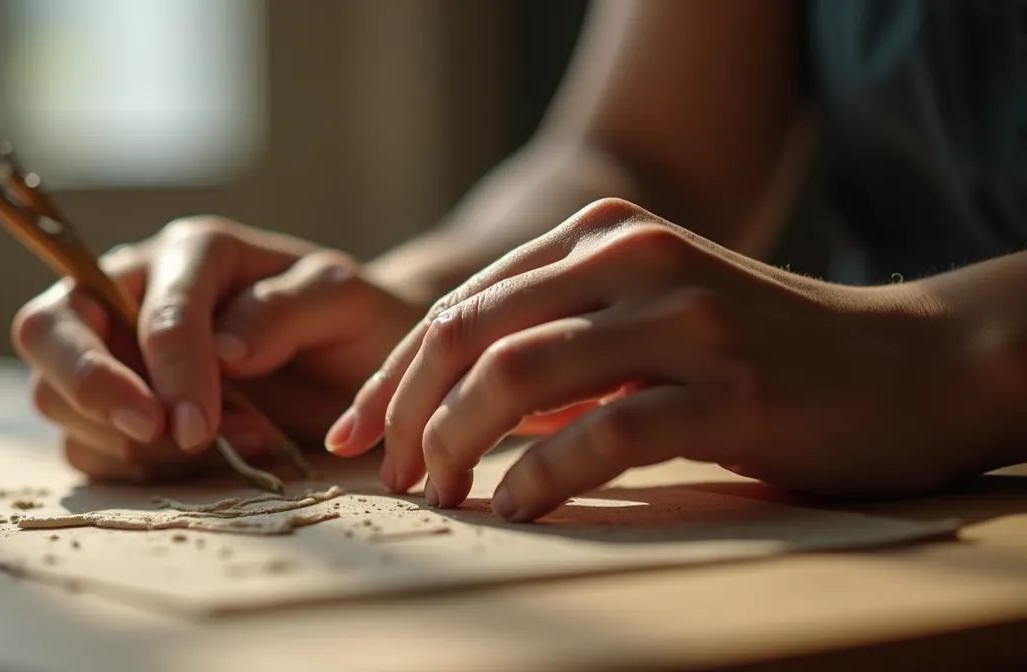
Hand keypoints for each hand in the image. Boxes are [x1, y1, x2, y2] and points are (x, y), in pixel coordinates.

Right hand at [12, 216, 419, 481]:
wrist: (357, 367)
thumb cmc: (349, 322)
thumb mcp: (341, 300)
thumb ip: (287, 309)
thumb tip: (225, 350)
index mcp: (189, 254)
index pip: (150, 309)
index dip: (170, 368)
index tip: (202, 427)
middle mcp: (133, 293)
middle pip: (48, 329)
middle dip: (90, 386)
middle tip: (153, 430)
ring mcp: (115, 354)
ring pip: (56, 399)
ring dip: (125, 440)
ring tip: (221, 449)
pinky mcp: (116, 412)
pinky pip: (88, 448)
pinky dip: (136, 468)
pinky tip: (205, 464)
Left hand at [327, 198, 981, 520]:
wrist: (903, 364)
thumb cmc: (757, 351)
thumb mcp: (647, 316)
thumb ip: (560, 338)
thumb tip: (452, 402)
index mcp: (602, 234)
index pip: (462, 303)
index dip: (394, 374)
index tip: (355, 435)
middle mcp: (633, 258)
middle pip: (470, 331)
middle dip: (407, 409)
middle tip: (389, 474)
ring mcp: (682, 319)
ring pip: (519, 374)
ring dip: (456, 441)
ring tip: (440, 495)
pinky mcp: (729, 390)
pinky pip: (602, 433)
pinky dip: (541, 477)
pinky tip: (515, 507)